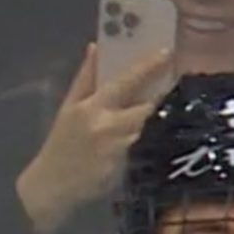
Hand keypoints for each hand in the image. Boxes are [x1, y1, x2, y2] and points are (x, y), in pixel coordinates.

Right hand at [14, 41, 173, 233]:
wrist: (51, 186)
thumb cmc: (61, 144)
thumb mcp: (68, 107)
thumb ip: (85, 77)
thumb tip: (96, 47)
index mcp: (92, 107)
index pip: (125, 81)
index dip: (148, 66)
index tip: (167, 53)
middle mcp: (108, 127)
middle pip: (148, 108)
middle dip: (166, 98)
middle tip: (182, 88)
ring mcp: (119, 151)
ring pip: (153, 131)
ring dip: (166, 122)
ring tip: (181, 112)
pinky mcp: (126, 170)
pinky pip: (149, 152)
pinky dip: (159, 144)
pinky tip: (168, 140)